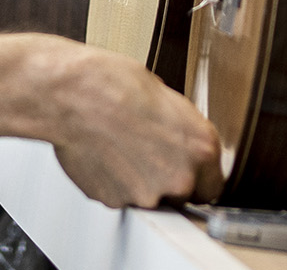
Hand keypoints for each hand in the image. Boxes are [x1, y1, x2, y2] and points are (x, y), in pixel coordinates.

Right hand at [42, 45, 222, 207]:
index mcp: (201, 147)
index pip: (212, 185)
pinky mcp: (116, 201)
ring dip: (138, 180)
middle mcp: (180, 177)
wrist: (74, 94)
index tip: (183, 167)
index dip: (195, 175)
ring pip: (149, 196)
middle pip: (181, 194)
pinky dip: (113, 182)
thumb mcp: (166, 98)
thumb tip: (180, 141)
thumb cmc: (114, 84)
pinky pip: (120, 197)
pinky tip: (104, 154)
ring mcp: (147, 194)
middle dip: (166, 177)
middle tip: (144, 149)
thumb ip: (182, 131)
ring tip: (119, 146)